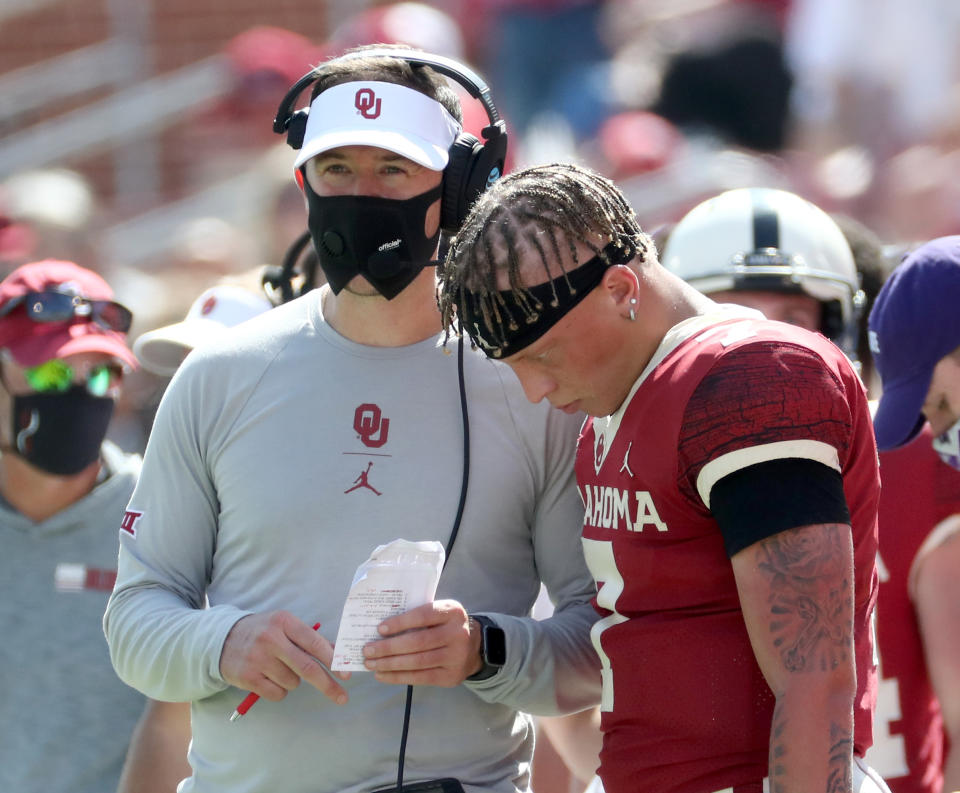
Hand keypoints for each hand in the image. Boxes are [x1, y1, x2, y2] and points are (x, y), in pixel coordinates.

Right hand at [219, 610, 350, 704]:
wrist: (223, 639)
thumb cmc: (263, 632)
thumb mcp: (285, 626)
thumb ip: (310, 639)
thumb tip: (338, 652)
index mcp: (284, 622)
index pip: (314, 642)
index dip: (332, 659)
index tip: (346, 674)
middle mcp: (271, 639)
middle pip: (307, 667)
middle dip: (327, 684)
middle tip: (342, 696)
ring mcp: (258, 659)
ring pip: (293, 682)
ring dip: (294, 681)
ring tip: (279, 669)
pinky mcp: (248, 678)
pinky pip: (277, 693)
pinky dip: (279, 690)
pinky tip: (269, 679)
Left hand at [361, 599, 483, 685]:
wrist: (474, 646)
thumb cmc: (446, 625)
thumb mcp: (440, 613)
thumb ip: (419, 615)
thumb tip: (382, 628)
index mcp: (453, 612)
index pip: (424, 615)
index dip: (401, 622)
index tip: (379, 629)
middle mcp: (457, 634)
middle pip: (418, 642)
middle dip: (389, 647)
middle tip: (368, 650)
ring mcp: (456, 657)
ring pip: (418, 662)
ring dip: (390, 664)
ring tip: (371, 663)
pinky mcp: (451, 677)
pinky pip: (420, 678)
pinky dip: (398, 677)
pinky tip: (383, 675)